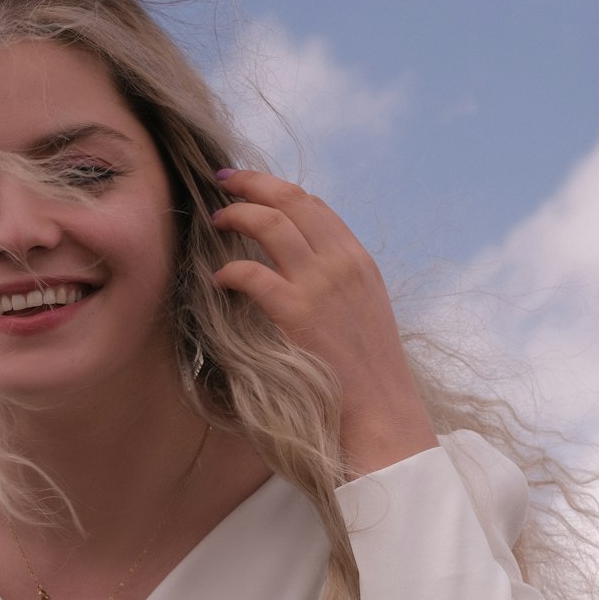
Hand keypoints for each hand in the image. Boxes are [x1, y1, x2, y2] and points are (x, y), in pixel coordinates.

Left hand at [211, 170, 437, 475]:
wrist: (383, 416)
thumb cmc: (366, 380)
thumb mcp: (361, 318)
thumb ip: (335, 289)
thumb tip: (298, 278)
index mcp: (358, 262)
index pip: (315, 207)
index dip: (278, 190)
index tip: (251, 187)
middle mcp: (342, 263)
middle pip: (291, 201)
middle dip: (252, 184)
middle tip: (222, 183)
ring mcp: (321, 285)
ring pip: (270, 223)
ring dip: (237, 215)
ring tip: (214, 222)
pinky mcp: (298, 313)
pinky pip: (252, 273)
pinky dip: (229, 270)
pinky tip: (218, 280)